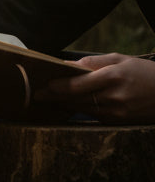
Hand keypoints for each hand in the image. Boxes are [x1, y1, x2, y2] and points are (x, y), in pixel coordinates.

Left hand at [38, 54, 154, 123]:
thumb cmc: (145, 73)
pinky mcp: (117, 122)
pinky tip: (67, 106)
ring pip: (82, 109)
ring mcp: (116, 112)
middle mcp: (114, 97)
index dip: (58, 86)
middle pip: (76, 98)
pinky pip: (92, 116)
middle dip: (55, 97)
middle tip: (36, 94)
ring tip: (47, 99)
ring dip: (63, 104)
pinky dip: (79, 110)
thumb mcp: (122, 60)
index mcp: (114, 77)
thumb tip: (69, 65)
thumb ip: (94, 62)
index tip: (44, 84)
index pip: (78, 84)